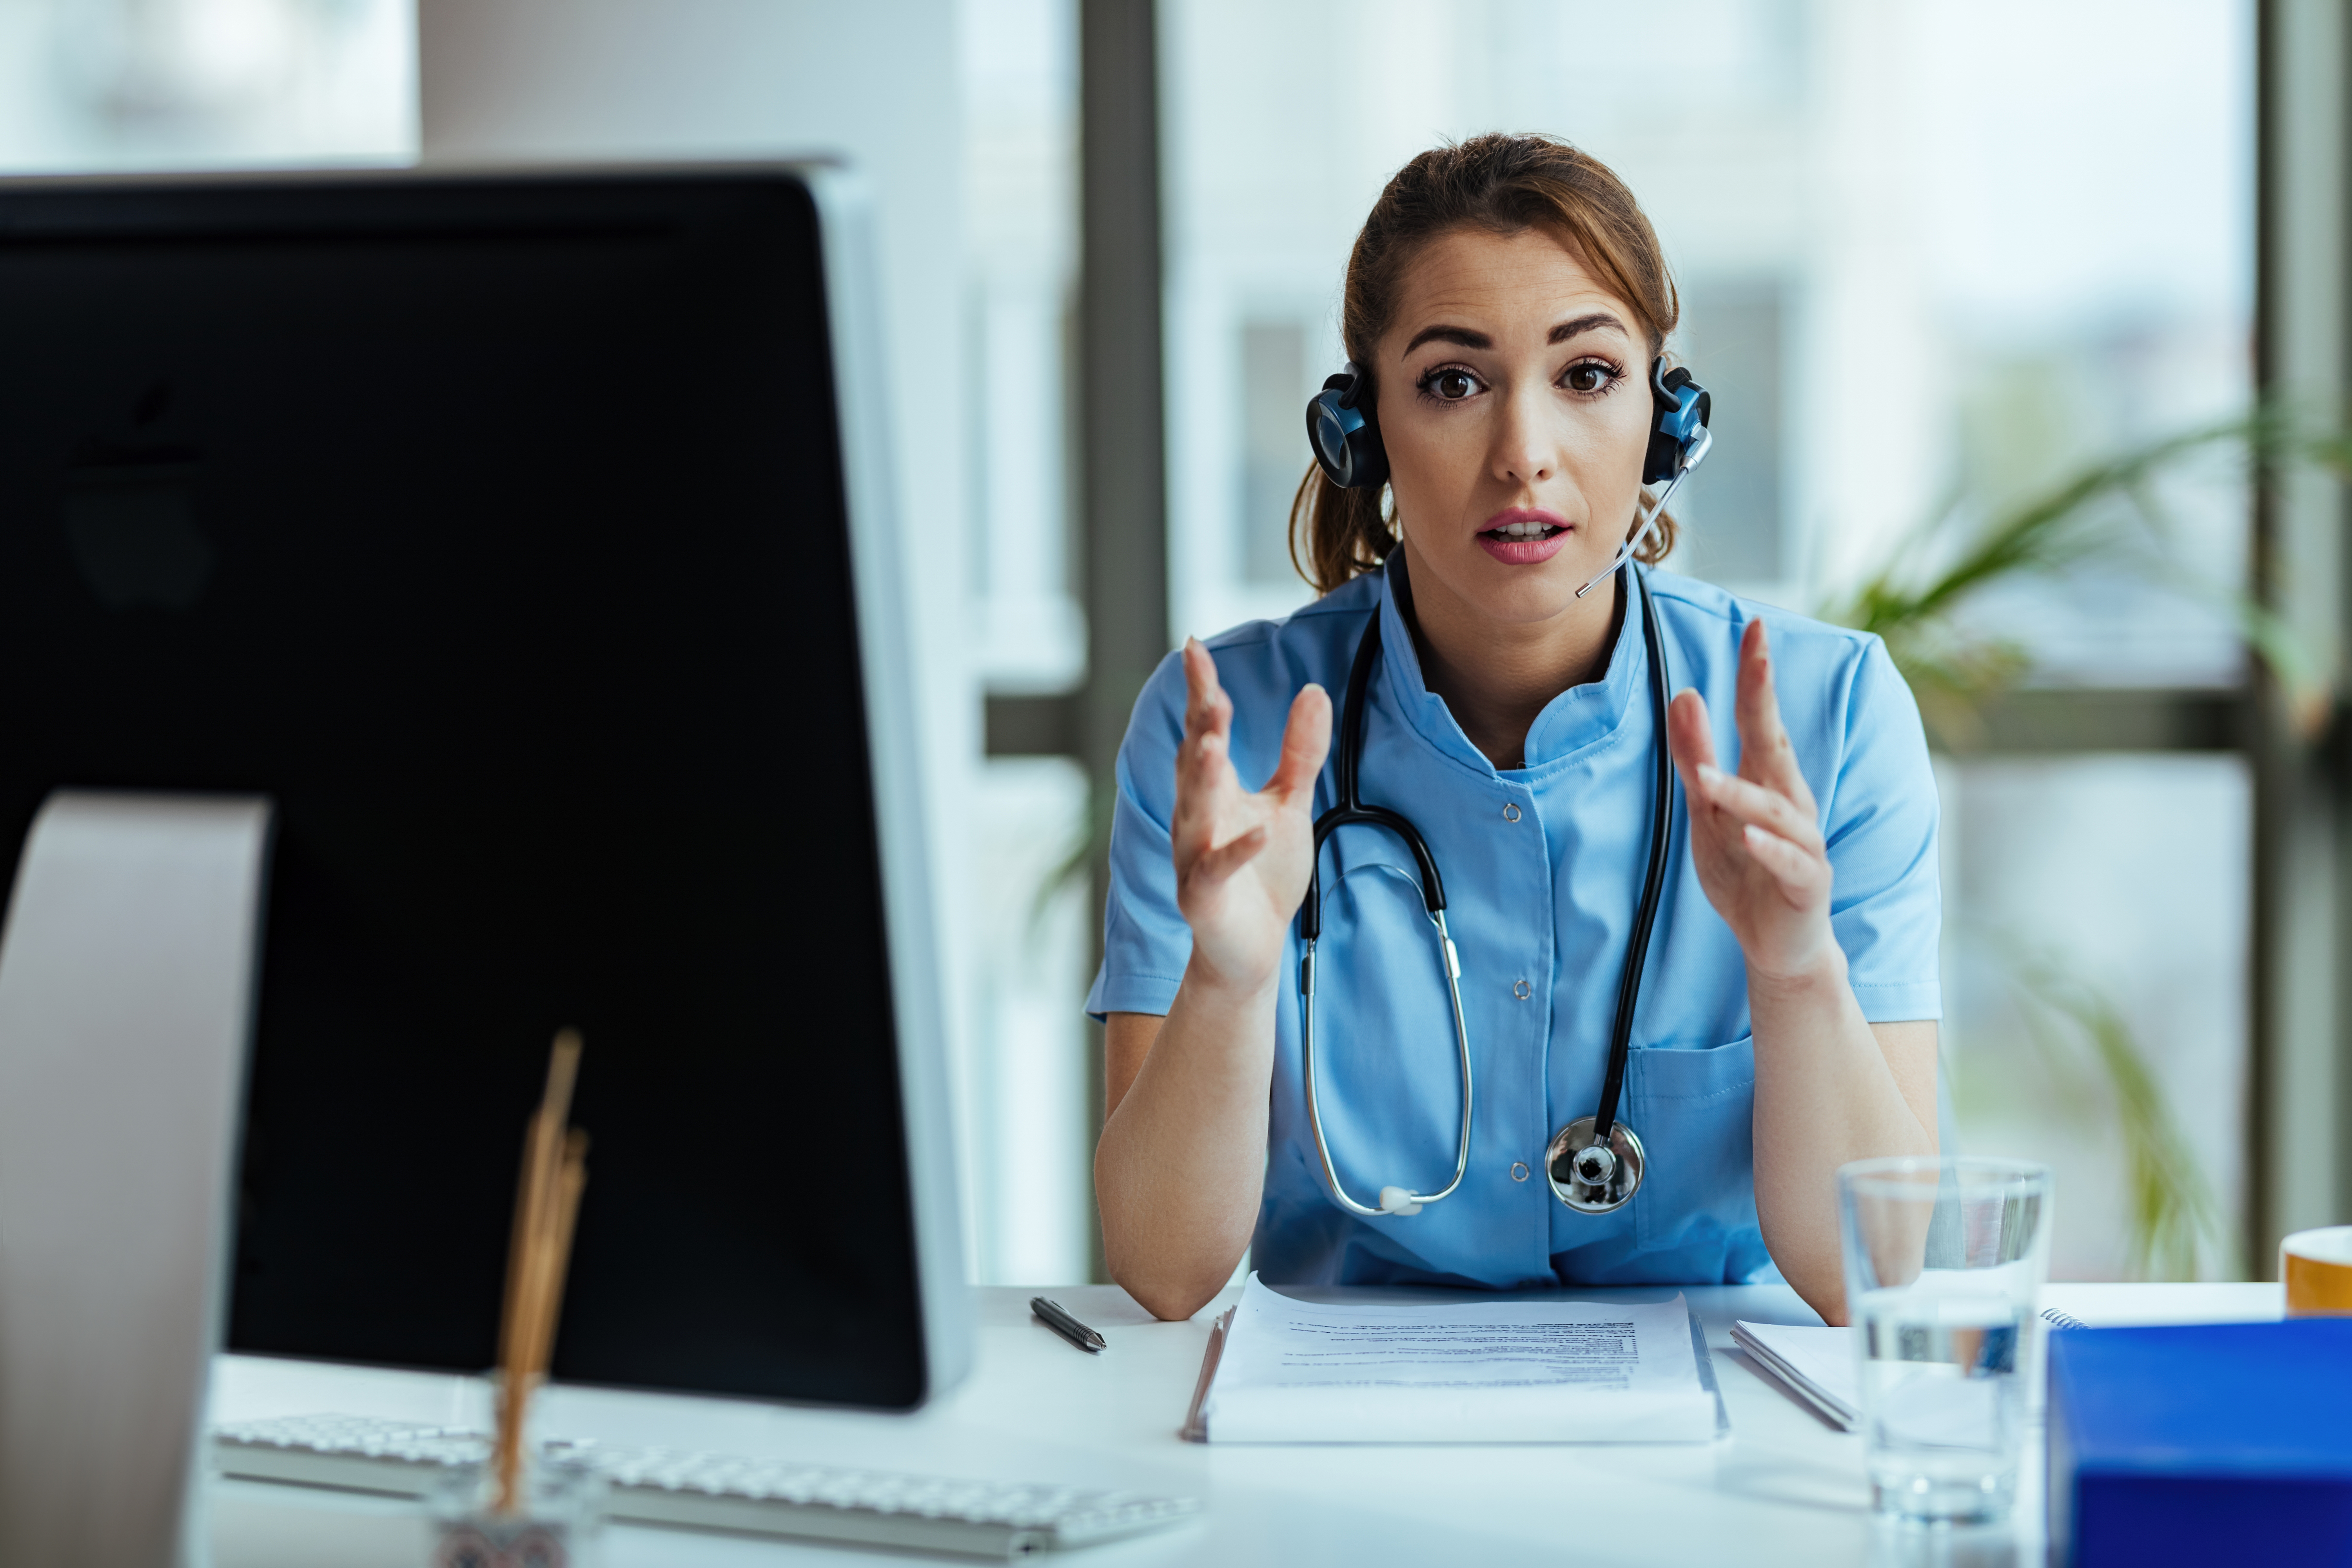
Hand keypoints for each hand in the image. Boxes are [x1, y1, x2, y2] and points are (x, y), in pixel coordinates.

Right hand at [1171, 639, 1331, 998]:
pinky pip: (1216, 868)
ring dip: (1200, 778)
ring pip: (1193, 811)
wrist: (1251, 948)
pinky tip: (1258, 828)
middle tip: (1207, 691)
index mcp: (1213, 789)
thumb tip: (1313, 691)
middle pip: (1193, 763)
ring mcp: (1195, 856)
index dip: (1198, 691)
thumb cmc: (1263, 873)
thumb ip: (1300, 751)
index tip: (1193, 647)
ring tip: (1210, 743)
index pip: (1202, 730)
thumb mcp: (1289, 803)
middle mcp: (1196, 816)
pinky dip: (1237, 848)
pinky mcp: (1203, 896)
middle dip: (1199, 727)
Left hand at [1666, 620, 1836, 985]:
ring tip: (1707, 774)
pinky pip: (1792, 862)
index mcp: (1767, 779)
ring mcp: (1803, 843)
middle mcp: (1791, 802)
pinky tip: (1750, 838)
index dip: (1757, 674)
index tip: (1755, 625)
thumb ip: (1696, 757)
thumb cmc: (1745, 868)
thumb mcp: (1708, 810)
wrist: (1776, 942)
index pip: (1761, 718)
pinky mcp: (1807, 883)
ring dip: (1742, 791)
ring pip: (1777, 809)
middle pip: (1777, 743)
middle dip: (1766, 699)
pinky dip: (1771, 849)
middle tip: (1757, 655)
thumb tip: (1685, 695)